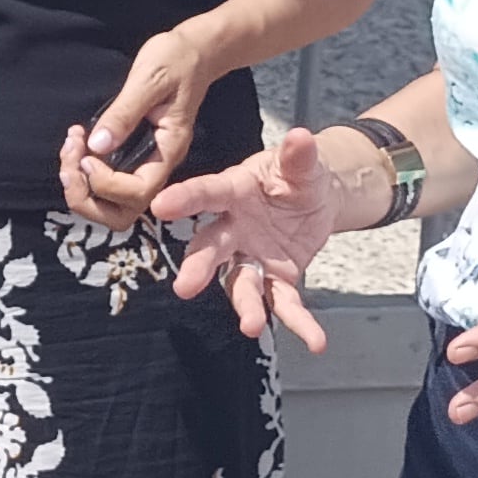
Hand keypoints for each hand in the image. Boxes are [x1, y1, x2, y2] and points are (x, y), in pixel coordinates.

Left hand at [60, 23, 216, 225]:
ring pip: (111, 204)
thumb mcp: (149, 79)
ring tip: (70, 150)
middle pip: (121, 213)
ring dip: (82, 187)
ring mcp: (145, 163)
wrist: (194, 52)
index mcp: (169, 151)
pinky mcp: (132, 156)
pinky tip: (77, 143)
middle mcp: (158, 166)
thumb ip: (124, 113)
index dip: (105, 183)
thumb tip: (97, 146)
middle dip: (86, 197)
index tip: (86, 154)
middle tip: (70, 159)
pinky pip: (107, 182)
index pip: (139, 193)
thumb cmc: (176, 60)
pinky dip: (84, 172)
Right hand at [153, 127, 349, 350]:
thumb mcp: (301, 165)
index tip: (160, 205)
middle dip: (198, 268)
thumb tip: (301, 137)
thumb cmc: (296, 176)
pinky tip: (314, 340)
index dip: (184, 199)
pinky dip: (298, 322)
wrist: (317, 200)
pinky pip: (282, 303)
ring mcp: (252, 257)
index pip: (207, 194)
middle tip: (185, 287)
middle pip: (211, 250)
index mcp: (234, 193)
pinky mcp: (275, 279)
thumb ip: (298, 157)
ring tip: (249, 325)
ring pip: (240, 283)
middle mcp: (234, 229)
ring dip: (244, 305)